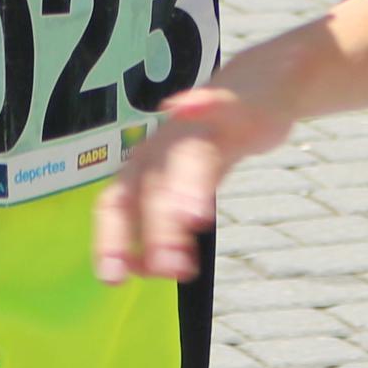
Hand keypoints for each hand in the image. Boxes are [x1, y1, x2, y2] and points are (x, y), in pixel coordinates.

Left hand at [92, 85, 288, 283]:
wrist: (256, 88)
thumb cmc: (213, 147)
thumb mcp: (188, 190)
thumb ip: (165, 229)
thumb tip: (147, 269)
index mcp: (145, 170)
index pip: (116, 207)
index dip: (111, 240)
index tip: (114, 278)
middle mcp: (162, 148)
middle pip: (153, 190)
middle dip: (160, 231)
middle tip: (172, 269)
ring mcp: (198, 125)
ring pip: (187, 156)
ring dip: (186, 185)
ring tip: (193, 218)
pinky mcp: (234, 105)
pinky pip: (218, 101)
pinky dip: (202, 103)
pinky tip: (186, 105)